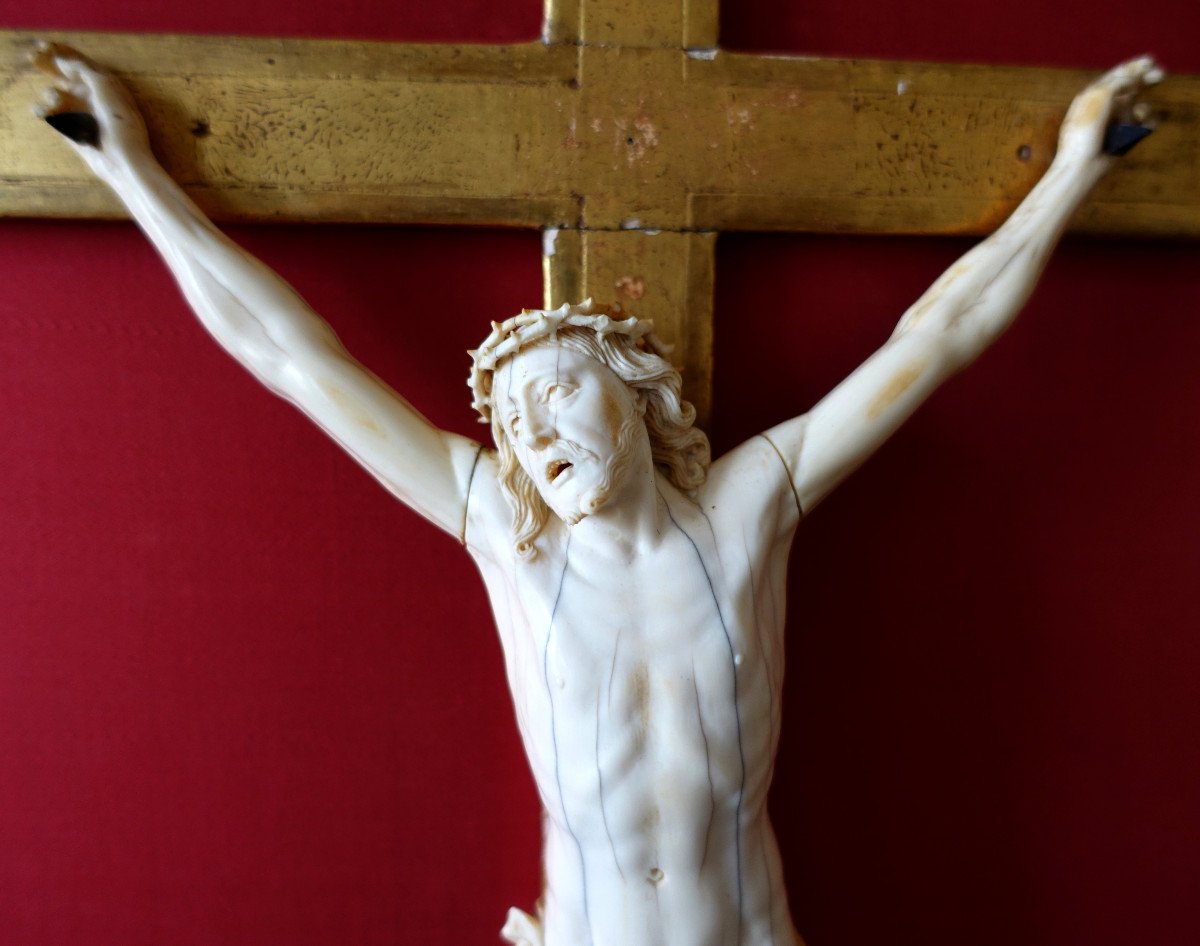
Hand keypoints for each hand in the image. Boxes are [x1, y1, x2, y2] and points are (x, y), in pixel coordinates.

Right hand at [33, 41, 150, 177]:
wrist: (122, 159)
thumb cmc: (119, 121)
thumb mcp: (104, 86)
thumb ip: (83, 69)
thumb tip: (61, 60)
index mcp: (106, 85)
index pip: (82, 63)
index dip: (64, 52)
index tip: (44, 45)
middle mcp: (93, 97)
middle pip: (67, 77)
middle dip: (50, 68)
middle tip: (33, 58)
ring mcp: (82, 114)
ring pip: (57, 95)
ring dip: (52, 94)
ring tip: (56, 98)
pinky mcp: (72, 131)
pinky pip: (53, 116)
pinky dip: (44, 111)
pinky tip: (44, 111)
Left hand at [1056, 56, 1163, 171]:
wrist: (1081, 166)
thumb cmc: (1085, 133)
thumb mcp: (1098, 99)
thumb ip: (1116, 82)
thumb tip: (1132, 75)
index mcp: (1093, 96)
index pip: (1115, 76)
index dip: (1133, 66)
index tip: (1149, 61)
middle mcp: (1105, 107)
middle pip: (1130, 88)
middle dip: (1146, 80)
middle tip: (1160, 75)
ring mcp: (1115, 122)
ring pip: (1138, 107)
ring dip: (1143, 108)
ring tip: (1139, 115)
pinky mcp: (1124, 137)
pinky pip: (1142, 126)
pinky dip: (1147, 123)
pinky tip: (1144, 126)